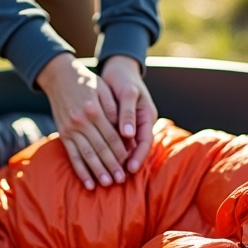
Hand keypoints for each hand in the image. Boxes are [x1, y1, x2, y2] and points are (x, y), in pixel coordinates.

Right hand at [36, 53, 129, 189]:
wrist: (59, 76)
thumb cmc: (87, 82)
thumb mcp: (103, 90)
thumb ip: (113, 110)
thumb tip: (124, 131)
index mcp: (93, 110)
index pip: (111, 136)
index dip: (121, 151)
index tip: (129, 163)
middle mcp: (80, 121)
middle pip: (100, 148)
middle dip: (112, 165)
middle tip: (121, 179)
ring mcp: (70, 129)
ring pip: (86, 155)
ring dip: (98, 171)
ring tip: (108, 183)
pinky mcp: (63, 134)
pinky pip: (72, 156)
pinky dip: (80, 171)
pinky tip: (88, 183)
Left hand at [100, 55, 156, 173]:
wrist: (118, 70)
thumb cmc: (124, 79)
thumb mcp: (128, 93)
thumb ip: (127, 113)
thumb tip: (127, 134)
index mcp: (147, 116)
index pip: (145, 142)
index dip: (139, 156)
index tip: (130, 168)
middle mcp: (140, 123)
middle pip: (137, 149)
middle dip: (128, 163)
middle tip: (119, 178)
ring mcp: (131, 125)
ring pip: (127, 147)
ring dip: (119, 161)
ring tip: (110, 175)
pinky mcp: (120, 125)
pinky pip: (117, 142)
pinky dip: (110, 151)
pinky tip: (101, 161)